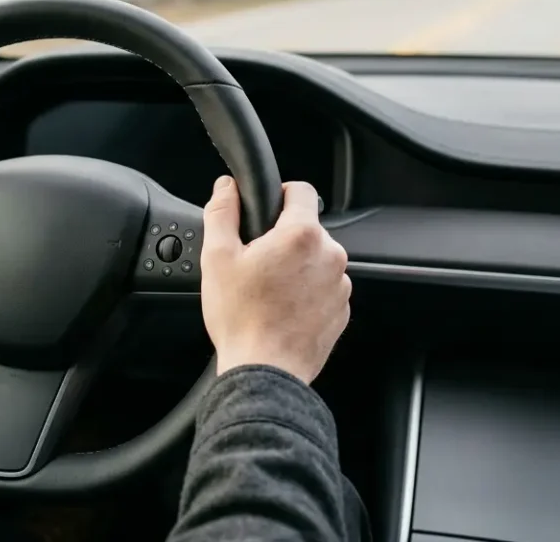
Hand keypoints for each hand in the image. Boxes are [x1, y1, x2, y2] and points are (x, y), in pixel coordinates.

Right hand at [199, 176, 350, 384]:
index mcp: (302, 235)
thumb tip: (227, 188)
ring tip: (268, 291)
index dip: (280, 195)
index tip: (265, 213)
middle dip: (283, 239)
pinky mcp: (342, 310)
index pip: (301, 190)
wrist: (265, 372)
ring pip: (316, 259)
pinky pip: (324, 288)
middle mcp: (330, 255)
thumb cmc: (241, 318)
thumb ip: (222, 213)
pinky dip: (306, 293)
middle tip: (256, 263)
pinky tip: (282, 309)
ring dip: (296, 267)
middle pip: (307, 229)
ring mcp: (340, 285)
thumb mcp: (217, 258)